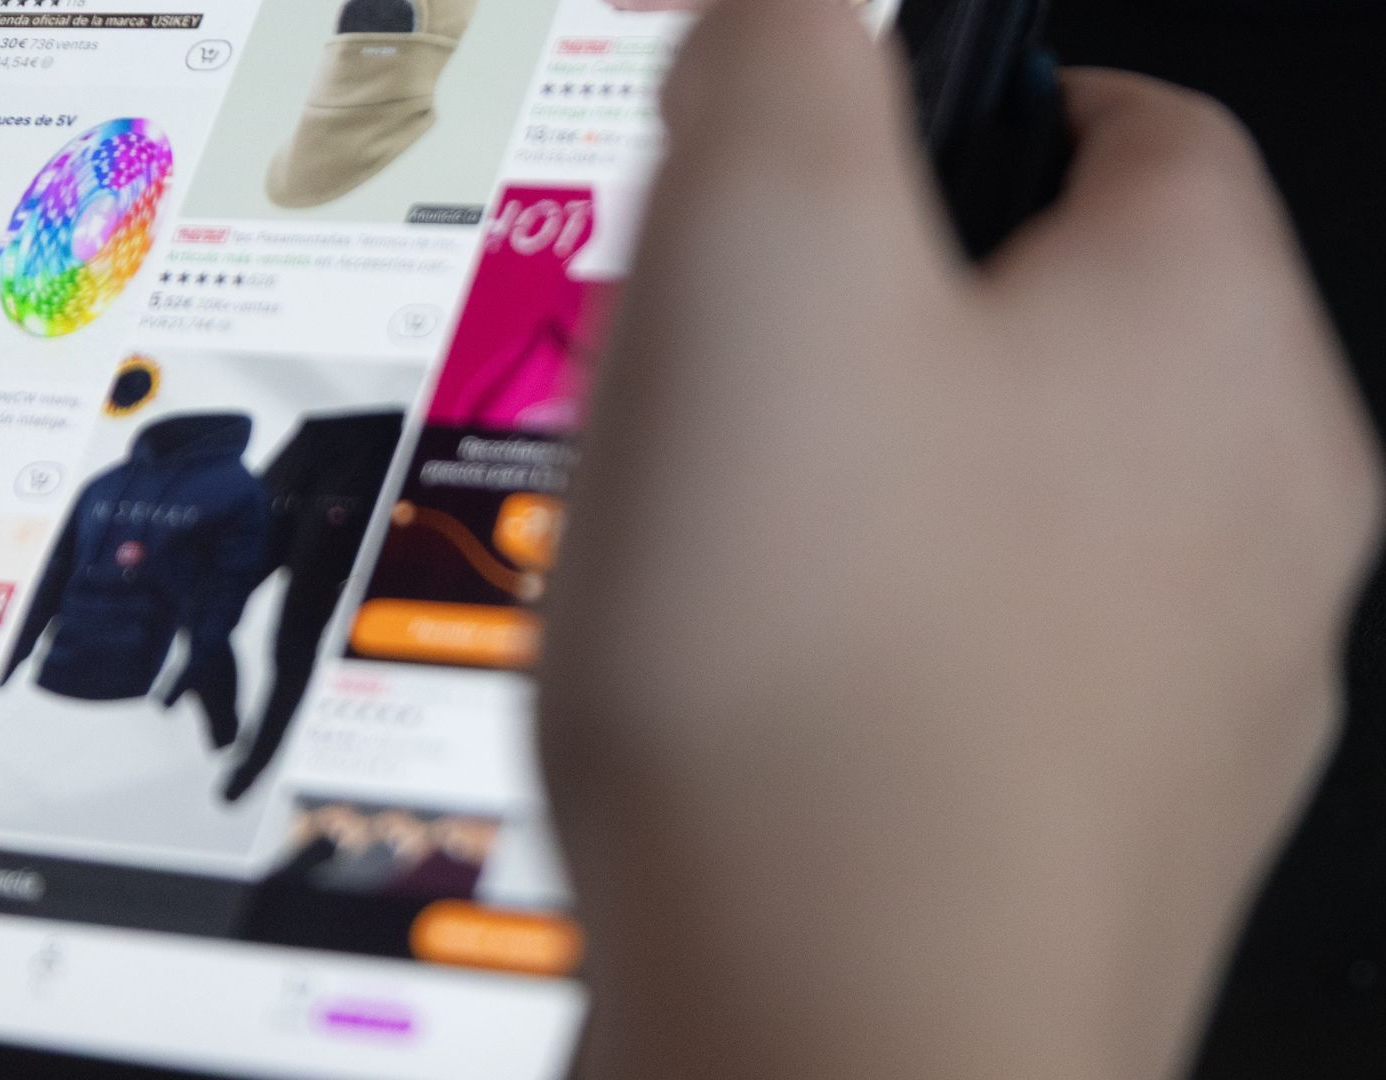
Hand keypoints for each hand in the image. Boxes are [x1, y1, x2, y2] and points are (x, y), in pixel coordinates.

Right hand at [541, 3, 1380, 1079]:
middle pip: (1065, 330)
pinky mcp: (1076, 837)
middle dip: (887, 313)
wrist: (837, 1053)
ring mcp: (1175, 705)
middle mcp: (1242, 531)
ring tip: (724, 536)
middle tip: (736, 353)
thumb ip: (779, 60)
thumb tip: (786, 5)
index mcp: (1207, 353)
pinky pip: (972, 675)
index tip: (855, 140)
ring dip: (871, 490)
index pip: (1132, 126)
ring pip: (1017, 512)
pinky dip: (868, 651)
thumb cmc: (825, 696)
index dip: (971, 102)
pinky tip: (755, 694)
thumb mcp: (758, 261)